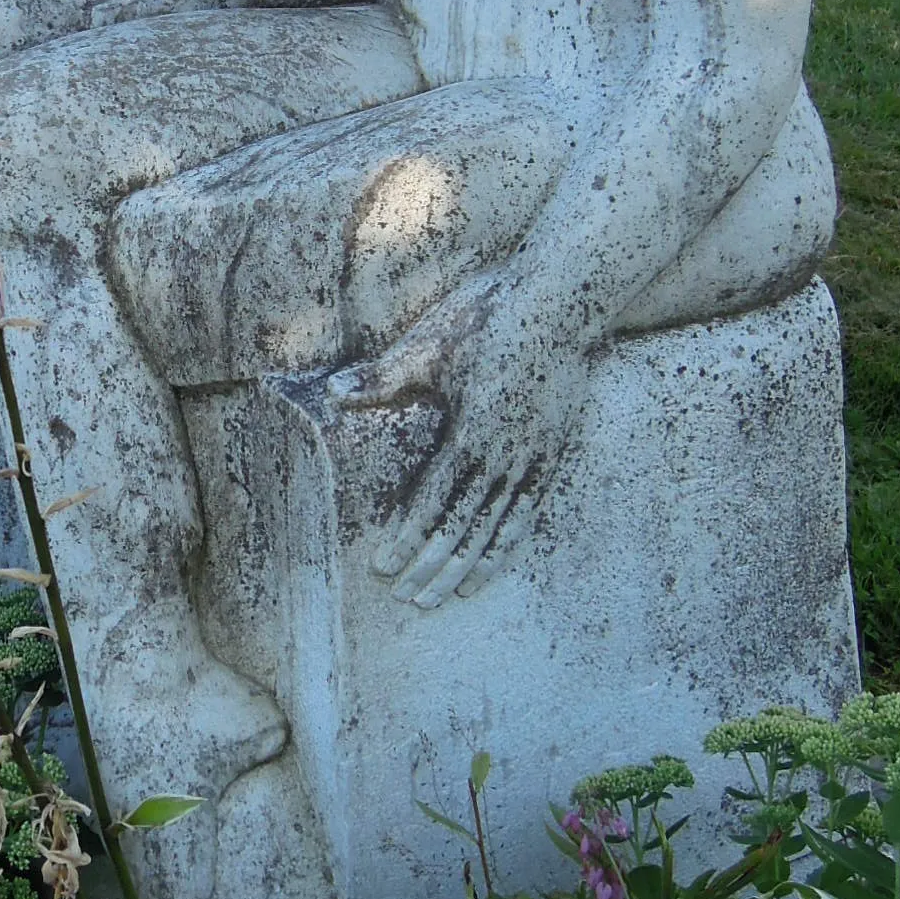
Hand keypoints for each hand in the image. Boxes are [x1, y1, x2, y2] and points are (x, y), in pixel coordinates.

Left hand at [327, 302, 585, 606]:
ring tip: (452, 596)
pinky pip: (531, 508)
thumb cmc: (494, 314)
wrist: (565, 298)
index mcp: (470, 431)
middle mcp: (505, 453)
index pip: (434, 499)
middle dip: (435, 565)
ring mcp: (534, 454)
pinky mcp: (555, 449)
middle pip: (465, 524)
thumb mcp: (433, 342)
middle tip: (411, 600)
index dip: (409, 536)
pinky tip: (500, 558)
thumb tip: (334, 391)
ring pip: (499, 524)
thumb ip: (385, 375)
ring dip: (473, 564)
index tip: (386, 567)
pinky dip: (512, 539)